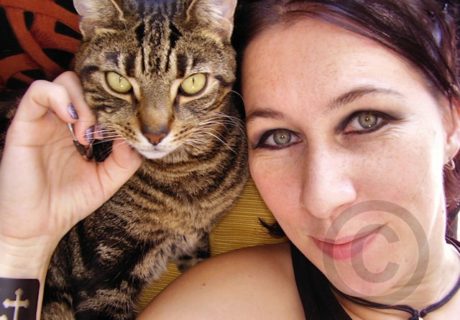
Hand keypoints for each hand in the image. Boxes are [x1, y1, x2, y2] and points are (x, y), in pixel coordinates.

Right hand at [0, 72, 141, 273]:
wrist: (38, 226)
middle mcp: (63, 121)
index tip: (122, 130)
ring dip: (83, 102)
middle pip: (87, 84)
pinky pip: (38, 91)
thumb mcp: (108, 179)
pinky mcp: (24, 124)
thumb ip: (126, 159)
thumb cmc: (70, 201)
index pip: (101, 98)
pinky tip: (71, 120)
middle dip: (101, 103)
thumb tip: (134, 135)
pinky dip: (59, 97)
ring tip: (85, 135)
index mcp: (82, 130)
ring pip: (66, 81)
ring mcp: (44, 120)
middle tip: (101, 134)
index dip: (116, 107)